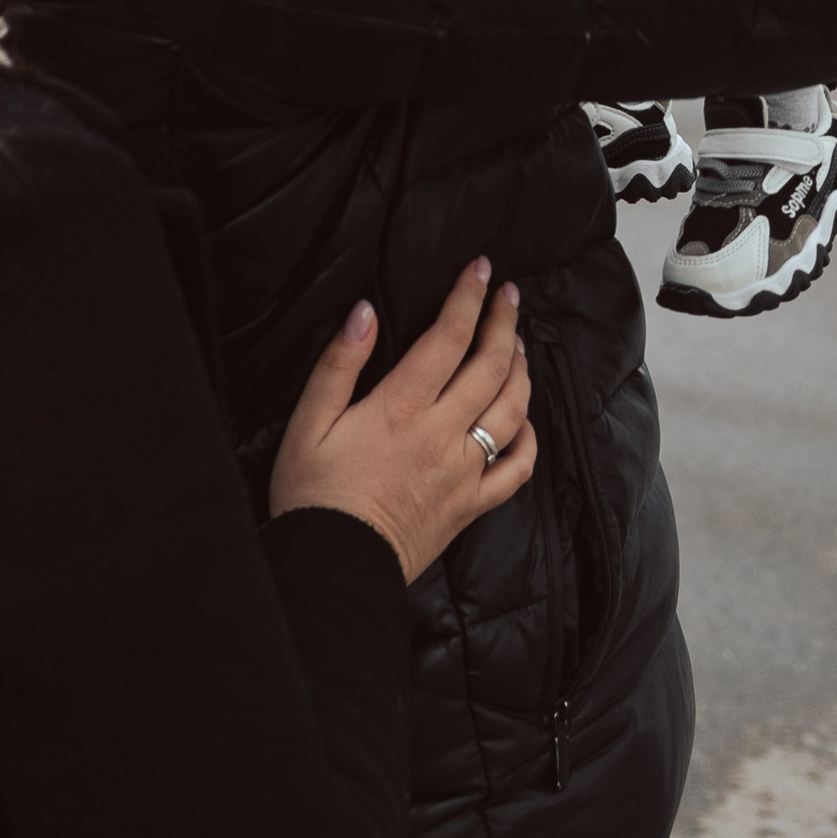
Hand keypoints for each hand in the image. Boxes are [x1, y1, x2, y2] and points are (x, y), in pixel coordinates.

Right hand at [270, 259, 535, 582]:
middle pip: (490, 365)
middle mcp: (442, 435)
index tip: (482, 269)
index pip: (448, 337)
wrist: (335, 568)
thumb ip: (339, 365)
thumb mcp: (307, 423)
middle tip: (509, 294)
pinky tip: (523, 420)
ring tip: (517, 343)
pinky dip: (529, 438)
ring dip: (520, 369)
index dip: (468, 297)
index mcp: (401, 408)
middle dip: (503, 322)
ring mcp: (463, 472)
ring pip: (512, 409)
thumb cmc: (313, 495)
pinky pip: (517, 469)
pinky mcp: (471, 505)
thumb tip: (366, 312)